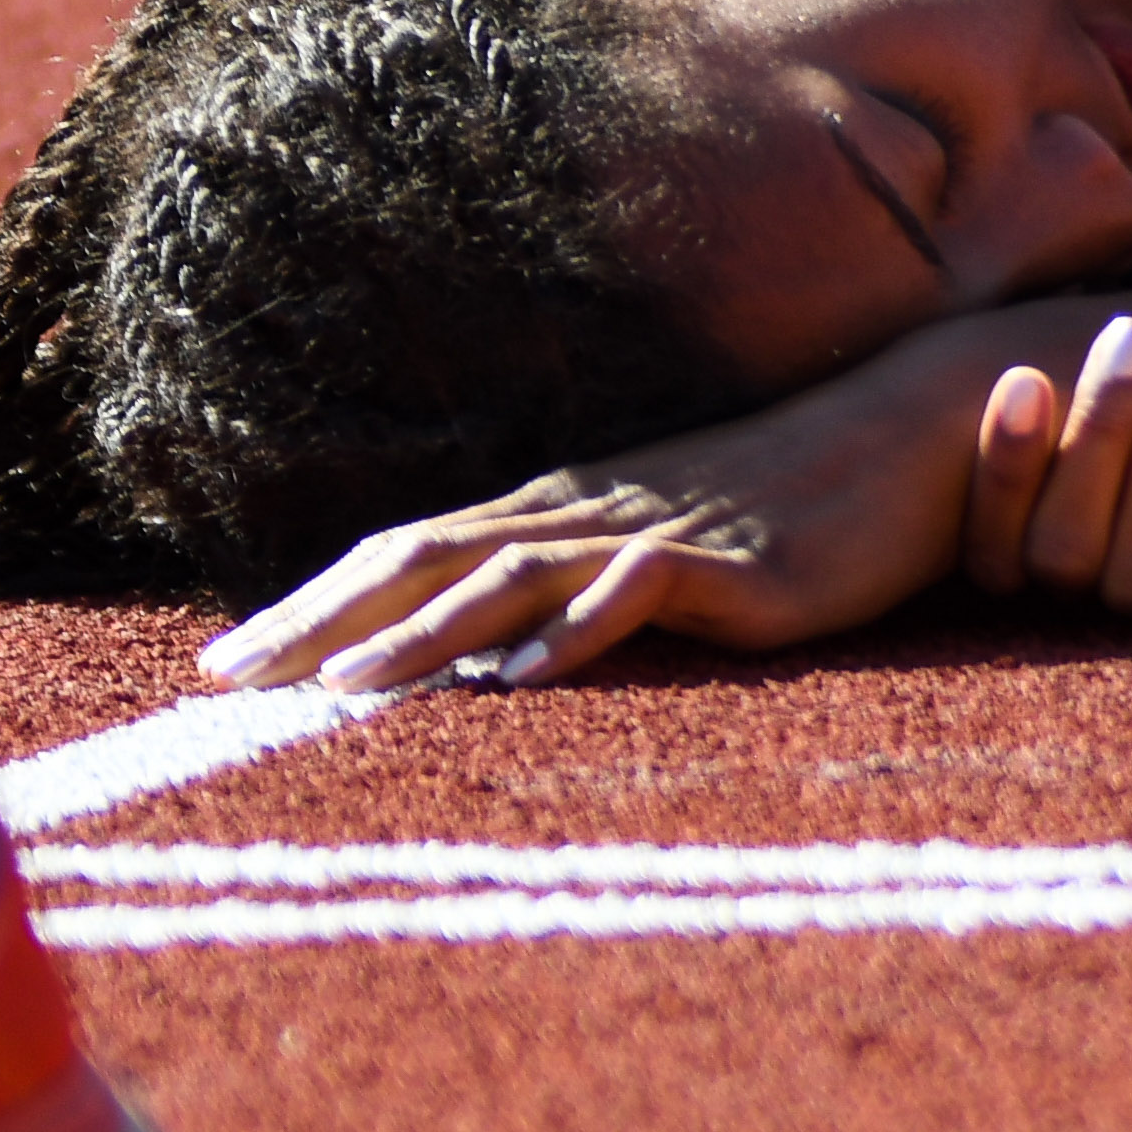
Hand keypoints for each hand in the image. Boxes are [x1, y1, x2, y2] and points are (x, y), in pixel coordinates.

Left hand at [197, 335, 984, 693]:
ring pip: (515, 572)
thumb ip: (571, 584)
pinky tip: (525, 675)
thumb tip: (475, 656)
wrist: (911, 441)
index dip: (310, 603)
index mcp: (561, 510)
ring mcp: (659, 533)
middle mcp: (589, 512)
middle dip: (322, 619)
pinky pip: (642, 591)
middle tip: (226, 679)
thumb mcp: (658, 545)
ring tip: (343, 690)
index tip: (221, 663)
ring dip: (422, 632)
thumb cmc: (787, 502)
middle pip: (430, 556)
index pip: (407, 551)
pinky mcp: (734, 564)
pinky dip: (578, 630)